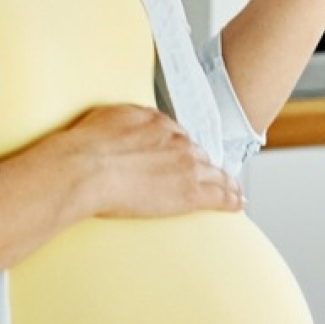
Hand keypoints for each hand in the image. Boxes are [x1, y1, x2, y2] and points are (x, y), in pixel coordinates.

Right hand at [54, 104, 243, 218]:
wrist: (86, 169)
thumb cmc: (86, 147)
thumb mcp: (106, 119)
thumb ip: (126, 122)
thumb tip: (130, 128)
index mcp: (157, 122)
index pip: (178, 137)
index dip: (183, 150)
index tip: (185, 158)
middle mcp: (177, 140)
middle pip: (198, 155)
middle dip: (202, 166)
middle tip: (208, 178)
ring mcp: (186, 166)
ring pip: (214, 173)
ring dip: (224, 182)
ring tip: (232, 192)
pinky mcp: (190, 192)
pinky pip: (220, 195)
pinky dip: (231, 200)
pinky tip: (238, 204)